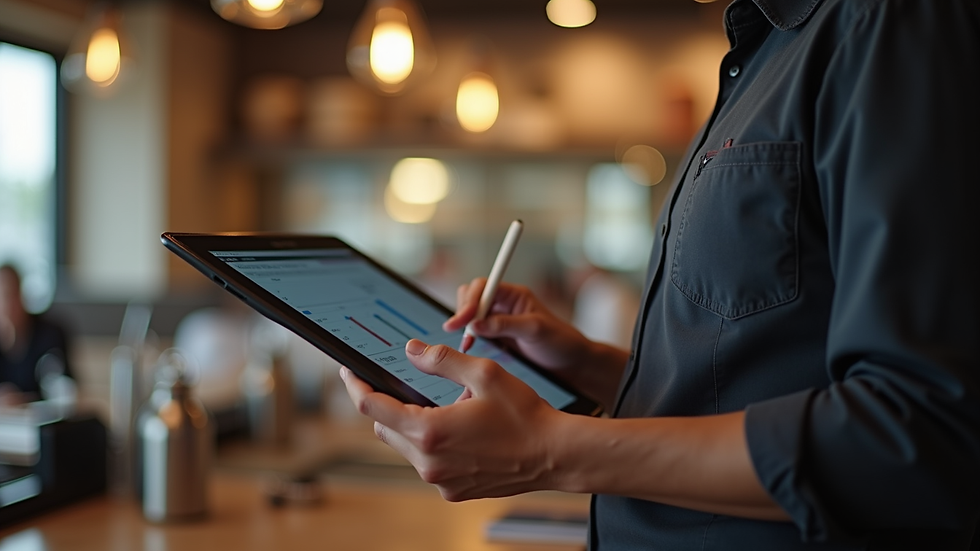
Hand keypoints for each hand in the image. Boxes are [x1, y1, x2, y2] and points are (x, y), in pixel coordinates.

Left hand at [340, 338, 564, 500]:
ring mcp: (440, 481)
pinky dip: (432, 445)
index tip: (349, 371)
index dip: (355, 385)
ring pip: (405, 447)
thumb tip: (411, 351)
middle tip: (405, 384)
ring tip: (447, 408)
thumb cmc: (524, 415)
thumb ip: (442, 360)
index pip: (373, 406)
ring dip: (412, 425)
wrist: (553, 455)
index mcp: (430, 431)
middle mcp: (429, 462)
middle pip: (385, 428)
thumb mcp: (483, 373)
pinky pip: (427, 464)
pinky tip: (459, 431)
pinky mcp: (453, 491)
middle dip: (388, 404)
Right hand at [444, 279, 628, 406]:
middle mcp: (505, 303)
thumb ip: (505, 325)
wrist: (571, 362)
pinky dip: (468, 336)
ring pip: (471, 313)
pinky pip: (475, 329)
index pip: (483, 287)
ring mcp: (499, 318)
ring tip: (466, 342)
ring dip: (464, 324)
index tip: (462, 319)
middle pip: (472, 296)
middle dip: (462, 310)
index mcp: (515, 294)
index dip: (469, 300)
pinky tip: (469, 346)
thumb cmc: (560, 341)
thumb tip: (474, 325)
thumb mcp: (535, 330)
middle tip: (456, 330)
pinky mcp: (497, 334)